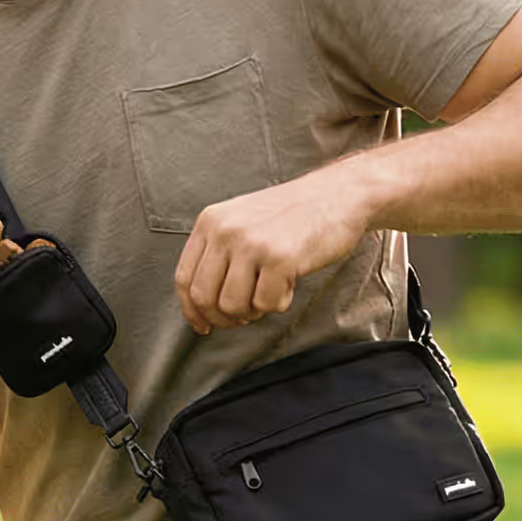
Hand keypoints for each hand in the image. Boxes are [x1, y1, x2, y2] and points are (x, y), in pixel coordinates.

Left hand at [174, 169, 369, 333]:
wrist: (336, 194)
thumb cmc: (291, 214)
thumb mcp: (241, 221)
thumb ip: (218, 254)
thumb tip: (202, 306)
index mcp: (210, 222)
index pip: (184, 278)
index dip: (192, 310)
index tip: (202, 326)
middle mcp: (225, 231)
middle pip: (203, 297)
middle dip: (222, 318)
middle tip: (243, 317)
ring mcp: (251, 244)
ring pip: (232, 305)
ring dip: (252, 311)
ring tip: (270, 292)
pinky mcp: (280, 259)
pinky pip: (267, 304)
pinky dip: (279, 303)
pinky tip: (289, 283)